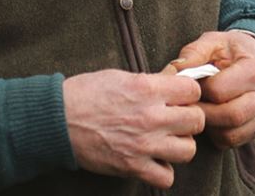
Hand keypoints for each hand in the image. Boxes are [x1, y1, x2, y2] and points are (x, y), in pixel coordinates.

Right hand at [62, 69, 204, 188]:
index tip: (180, 97)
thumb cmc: (86, 93)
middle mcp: (150, 116)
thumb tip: (171, 88)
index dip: (188, 94)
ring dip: (180, 145)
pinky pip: (166, 177)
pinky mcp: (132, 167)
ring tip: (166, 140)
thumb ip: (150, 83)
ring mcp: (143, 144)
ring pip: (188, 150)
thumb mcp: (120, 76)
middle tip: (176, 119)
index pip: (192, 91)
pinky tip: (153, 160)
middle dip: (189, 119)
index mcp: (147, 88)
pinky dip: (163, 171)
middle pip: (196, 121)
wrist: (58, 119)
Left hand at [172, 31, 254, 148]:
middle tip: (189, 104)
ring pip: (231, 134)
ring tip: (200, 109)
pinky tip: (211, 117)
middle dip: (203, 113)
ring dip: (209, 127)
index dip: (199, 90)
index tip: (191, 85)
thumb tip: (172, 73)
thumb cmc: (232, 49)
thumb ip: (193, 53)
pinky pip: (234, 141)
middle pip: (229, 116)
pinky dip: (217, 134)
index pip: (219, 90)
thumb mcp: (213, 41)